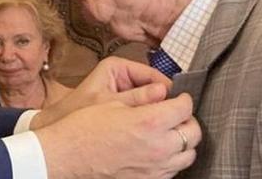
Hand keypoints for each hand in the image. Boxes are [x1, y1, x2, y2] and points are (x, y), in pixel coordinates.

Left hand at [32, 56, 170, 129]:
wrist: (58, 126)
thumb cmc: (77, 111)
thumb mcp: (109, 103)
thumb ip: (137, 98)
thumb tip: (164, 93)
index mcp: (117, 67)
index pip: (152, 74)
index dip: (168, 89)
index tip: (181, 102)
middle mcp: (123, 76)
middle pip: (154, 87)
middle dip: (164, 101)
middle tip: (176, 117)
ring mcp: (124, 90)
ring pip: (151, 100)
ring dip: (157, 112)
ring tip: (166, 126)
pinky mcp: (124, 104)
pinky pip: (144, 110)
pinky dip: (148, 119)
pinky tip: (153, 131)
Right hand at [36, 94, 200, 178]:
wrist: (68, 155)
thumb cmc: (85, 127)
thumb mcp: (114, 102)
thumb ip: (144, 98)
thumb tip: (163, 92)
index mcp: (150, 122)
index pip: (185, 108)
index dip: (183, 98)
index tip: (178, 97)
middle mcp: (158, 147)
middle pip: (193, 133)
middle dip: (188, 120)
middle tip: (177, 113)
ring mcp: (155, 168)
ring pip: (188, 155)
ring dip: (183, 141)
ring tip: (170, 132)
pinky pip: (173, 170)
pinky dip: (173, 159)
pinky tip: (159, 150)